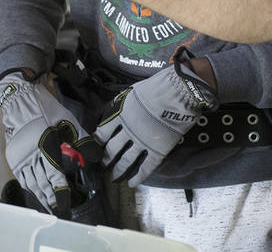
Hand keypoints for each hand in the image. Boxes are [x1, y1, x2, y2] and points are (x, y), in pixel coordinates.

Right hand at [0, 71, 89, 212]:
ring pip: (31, 182)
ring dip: (41, 196)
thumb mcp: (67, 121)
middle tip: (60, 211)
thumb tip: (95, 156)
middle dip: (52, 199)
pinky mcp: (14, 155)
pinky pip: (22, 177)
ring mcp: (21, 156)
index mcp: (46, 145)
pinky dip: (29, 186)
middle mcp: (31, 154)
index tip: (66, 204)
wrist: (21, 98)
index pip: (54, 175)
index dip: (60, 192)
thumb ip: (81, 140)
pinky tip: (35, 192)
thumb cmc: (46, 108)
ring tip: (49, 206)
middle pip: (42, 183)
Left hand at [95, 61, 216, 186]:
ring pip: (126, 161)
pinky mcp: (157, 151)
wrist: (177, 92)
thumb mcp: (132, 92)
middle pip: (112, 149)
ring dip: (118, 170)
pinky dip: (137, 177)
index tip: (94, 146)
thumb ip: (122, 104)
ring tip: (114, 177)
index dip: (97, 141)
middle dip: (105, 158)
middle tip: (103, 165)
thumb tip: (115, 110)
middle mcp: (128, 131)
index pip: (103, 132)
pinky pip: (145, 168)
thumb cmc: (156, 88)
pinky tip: (132, 183)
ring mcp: (142, 143)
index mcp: (120, 115)